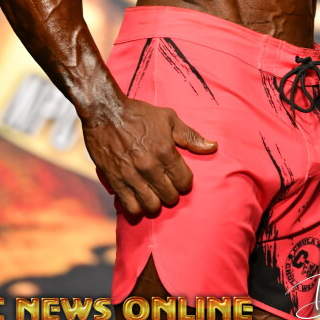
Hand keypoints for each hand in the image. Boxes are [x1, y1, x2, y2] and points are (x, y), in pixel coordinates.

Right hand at [82, 96, 217, 214]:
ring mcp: (132, 175)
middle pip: (169, 196)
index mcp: (165, 151)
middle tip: (167, 186)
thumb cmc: (139, 113)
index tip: (179, 177)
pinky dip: (136, 208)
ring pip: (151, 206)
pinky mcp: (115, 181)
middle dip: (171, 193)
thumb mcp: (168, 118)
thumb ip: (190, 136)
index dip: (184, 182)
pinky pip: (130, 207)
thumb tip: (213, 147)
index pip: (184, 181)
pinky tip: (138, 200)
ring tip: (154, 195)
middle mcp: (150, 166)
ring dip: (155, 203)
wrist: (105, 111)